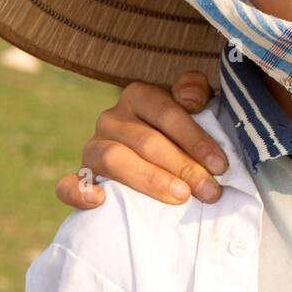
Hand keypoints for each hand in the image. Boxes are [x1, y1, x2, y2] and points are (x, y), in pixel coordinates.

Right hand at [55, 71, 225, 208]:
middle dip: (183, 167)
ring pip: (114, 159)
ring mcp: (92, 147)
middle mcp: (111, 118)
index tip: (220, 165)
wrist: (154, 157)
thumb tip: (190, 98)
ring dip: (150, 180)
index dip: (196, 139)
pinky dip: (80, 193)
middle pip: (147, 141)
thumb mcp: (194, 106)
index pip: (167, 113)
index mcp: (138, 96)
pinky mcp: (82, 176)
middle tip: (210, 190)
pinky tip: (101, 201)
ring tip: (181, 196)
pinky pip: (70, 185)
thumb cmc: (180, 132)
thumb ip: (195, 91)